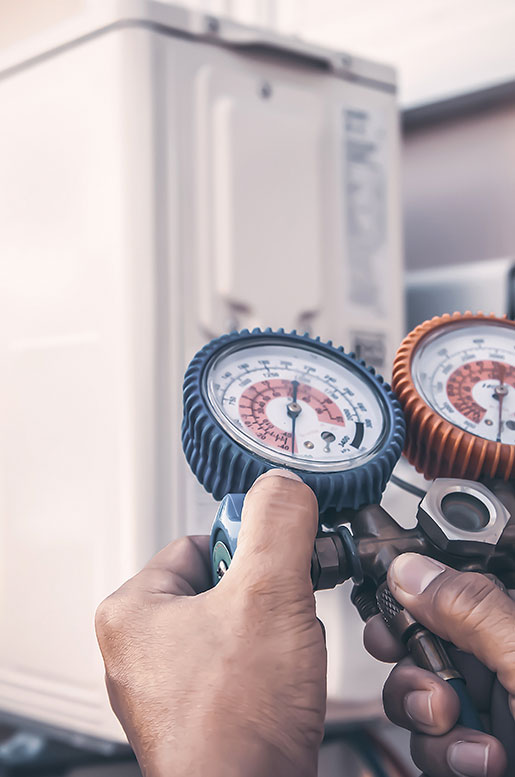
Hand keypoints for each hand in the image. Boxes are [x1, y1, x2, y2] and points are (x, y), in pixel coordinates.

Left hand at [95, 470, 324, 776]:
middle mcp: (141, 650)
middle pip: (224, 585)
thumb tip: (282, 484)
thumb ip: (278, 524)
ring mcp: (168, 687)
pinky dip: (273, 670)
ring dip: (276, 634)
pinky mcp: (198, 716)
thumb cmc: (235, 724)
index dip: (250, 551)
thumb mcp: (266, 594)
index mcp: (132, 611)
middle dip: (268, 600)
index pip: (200, 542)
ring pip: (240, 627)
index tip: (277, 564)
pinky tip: (283, 689)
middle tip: (281, 620)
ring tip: (283, 661)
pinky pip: (243, 668)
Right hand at [364, 553, 514, 776]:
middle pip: (426, 633)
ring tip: (458, 729)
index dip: (416, 587)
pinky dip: (444, 753)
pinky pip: (432, 739)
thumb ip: (473, 611)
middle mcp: (504, 656)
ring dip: (425, 712)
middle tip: (415, 668)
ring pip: (419, 688)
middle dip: (411, 656)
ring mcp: (494, 705)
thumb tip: (413, 570)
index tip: (392, 606)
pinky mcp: (480, 748)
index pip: (456, 580)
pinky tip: (478, 762)